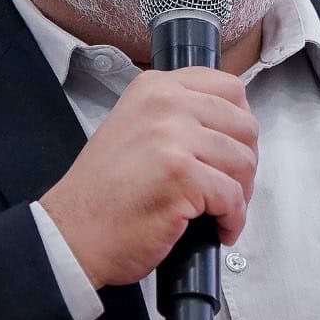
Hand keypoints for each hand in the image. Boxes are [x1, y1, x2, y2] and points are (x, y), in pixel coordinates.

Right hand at [40, 68, 257, 288]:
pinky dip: (232, 220)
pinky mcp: (182, 175)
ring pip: (244, 161)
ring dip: (240, 194)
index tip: (232, 149)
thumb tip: (229, 127)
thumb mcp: (135, 127)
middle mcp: (165, 104)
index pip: (230, 88)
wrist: (73, 232)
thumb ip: (177, 116)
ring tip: (219, 211)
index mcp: (155, 88)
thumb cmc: (103, 193)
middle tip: (229, 188)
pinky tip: (217, 228)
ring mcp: (173, 137)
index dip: (240, 125)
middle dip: (245, 163)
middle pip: (245, 125)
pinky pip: (233, 197)